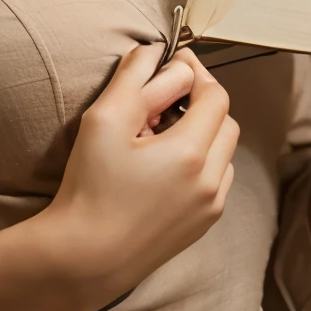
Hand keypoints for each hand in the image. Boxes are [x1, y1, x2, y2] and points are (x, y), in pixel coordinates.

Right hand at [42, 42, 238, 310]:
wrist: (84, 258)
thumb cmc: (89, 188)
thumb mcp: (103, 121)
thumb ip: (133, 78)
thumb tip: (155, 52)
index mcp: (191, 153)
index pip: (215, 95)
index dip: (196, 74)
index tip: (172, 65)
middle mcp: (211, 181)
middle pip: (226, 122)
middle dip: (201, 103)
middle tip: (163, 100)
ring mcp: (210, 207)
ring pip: (224, 153)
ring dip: (203, 135)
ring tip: (160, 135)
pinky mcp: (202, 226)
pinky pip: (215, 181)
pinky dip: (201, 164)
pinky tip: (163, 167)